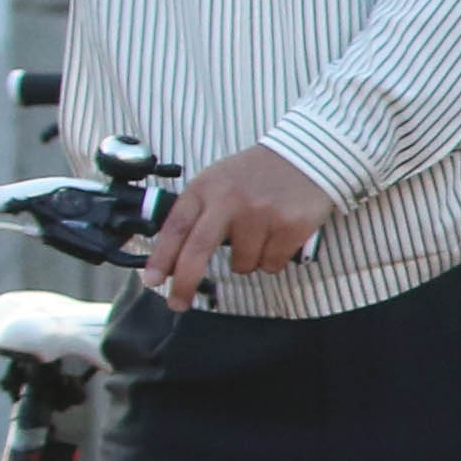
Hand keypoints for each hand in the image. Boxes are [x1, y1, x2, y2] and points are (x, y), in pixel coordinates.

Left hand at [141, 144, 333, 297]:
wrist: (307, 157)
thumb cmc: (255, 175)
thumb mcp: (218, 181)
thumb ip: (197, 211)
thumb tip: (173, 257)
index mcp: (206, 188)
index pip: (176, 227)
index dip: (161, 257)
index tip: (153, 280)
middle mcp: (230, 200)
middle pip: (198, 251)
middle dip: (184, 283)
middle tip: (177, 303)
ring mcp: (261, 213)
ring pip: (242, 264)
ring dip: (248, 260)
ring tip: (260, 234)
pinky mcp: (290, 226)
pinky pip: (271, 264)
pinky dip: (273, 258)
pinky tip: (278, 236)